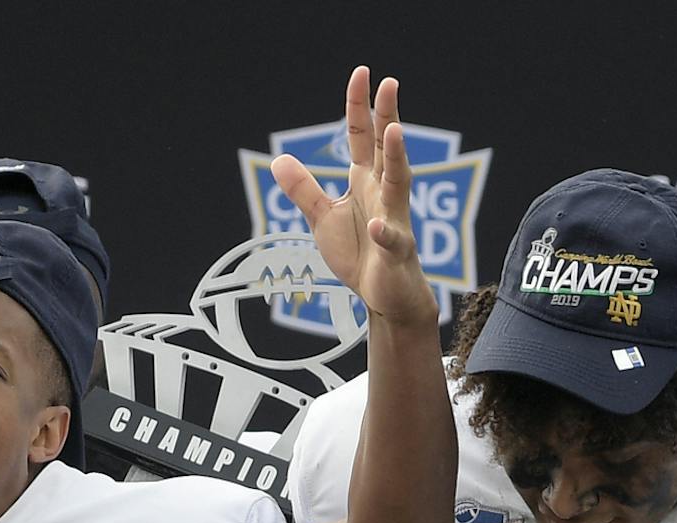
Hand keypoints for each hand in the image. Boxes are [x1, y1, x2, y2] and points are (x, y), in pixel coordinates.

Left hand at [272, 66, 437, 328]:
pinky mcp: (395, 251)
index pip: (361, 136)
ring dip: (395, 158)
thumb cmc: (359, 253)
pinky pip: (390, 240)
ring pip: (397, 184)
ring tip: (393, 131)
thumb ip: (304, 189)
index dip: (359, 106)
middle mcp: (382, 193)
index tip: (362, 73)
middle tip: (389, 82)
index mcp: (365, 181)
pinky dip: (384, 233)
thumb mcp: (323, 218)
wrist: (385, 295)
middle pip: (385, 148)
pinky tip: (377, 226)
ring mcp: (393, 219)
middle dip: (387, 115)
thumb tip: (278, 159)